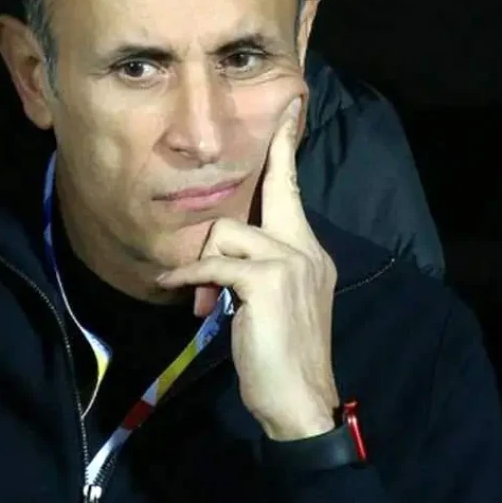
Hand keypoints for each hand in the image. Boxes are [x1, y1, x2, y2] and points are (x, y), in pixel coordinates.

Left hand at [156, 97, 339, 441]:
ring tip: (208, 303)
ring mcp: (290, 261)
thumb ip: (255, 269)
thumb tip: (218, 257)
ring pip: (225, 234)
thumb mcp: (271, 303)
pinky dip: (193, 279)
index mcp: (309, 250)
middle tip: (233, 240)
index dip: (287, 144)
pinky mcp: (267, 280)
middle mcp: (305, 248)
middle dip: (234, 218)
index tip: (292, 103)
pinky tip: (192, 300)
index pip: (293, 188)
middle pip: (254, 204)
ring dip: (206, 269)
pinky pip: (214, 263)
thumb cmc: (281, 355)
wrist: (300, 399)